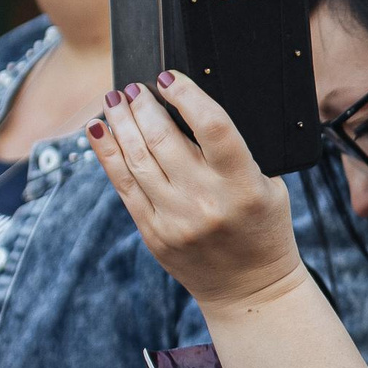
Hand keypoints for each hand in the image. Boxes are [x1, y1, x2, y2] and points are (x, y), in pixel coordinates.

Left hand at [91, 71, 303, 314]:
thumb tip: (190, 108)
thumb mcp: (269, 186)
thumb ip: (236, 152)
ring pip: (137, 159)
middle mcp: (207, 201)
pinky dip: (107, 154)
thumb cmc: (264, 228)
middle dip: (143, 105)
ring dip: (120, 123)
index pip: (212, 126)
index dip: (186, 95)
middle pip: (163, 138)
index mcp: (244, 184)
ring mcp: (176, 219)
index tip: (169, 78)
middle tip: (133, 88)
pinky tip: (99, 130)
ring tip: (114, 100)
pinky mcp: (154, 233)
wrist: (251, 289)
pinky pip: (124, 186)